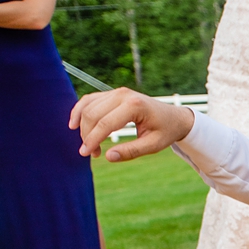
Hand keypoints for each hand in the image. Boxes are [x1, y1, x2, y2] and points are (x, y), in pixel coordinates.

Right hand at [69, 88, 195, 161]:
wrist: (174, 117)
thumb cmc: (165, 132)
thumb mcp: (153, 145)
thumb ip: (132, 151)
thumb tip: (108, 157)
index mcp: (134, 106)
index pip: (105, 123)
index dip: (92, 140)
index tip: (85, 154)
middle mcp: (123, 94)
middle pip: (92, 114)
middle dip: (87, 135)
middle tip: (92, 154)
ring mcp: (117, 92)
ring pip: (88, 107)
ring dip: (82, 126)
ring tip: (88, 145)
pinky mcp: (112, 93)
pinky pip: (90, 100)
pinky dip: (80, 111)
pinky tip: (74, 124)